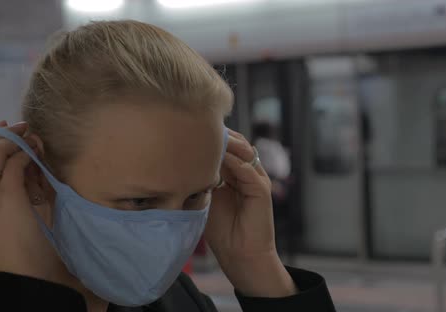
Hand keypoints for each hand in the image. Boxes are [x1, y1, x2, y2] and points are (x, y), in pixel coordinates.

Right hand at [0, 121, 73, 286]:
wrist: (16, 272)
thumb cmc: (7, 246)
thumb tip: (12, 156)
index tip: (4, 128)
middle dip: (2, 134)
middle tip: (23, 128)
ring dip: (17, 141)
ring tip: (33, 140)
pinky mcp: (6, 196)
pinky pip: (15, 163)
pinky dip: (27, 154)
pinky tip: (36, 155)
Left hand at [205, 129, 296, 297]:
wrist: (241, 255)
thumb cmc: (222, 230)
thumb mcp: (207, 197)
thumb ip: (202, 178)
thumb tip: (184, 159)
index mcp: (236, 173)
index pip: (227, 147)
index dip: (212, 138)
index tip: (190, 130)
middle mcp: (249, 173)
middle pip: (237, 143)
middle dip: (220, 135)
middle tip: (197, 127)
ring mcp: (257, 179)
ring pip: (244, 151)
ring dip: (227, 143)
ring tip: (208, 137)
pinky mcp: (262, 190)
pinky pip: (248, 169)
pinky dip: (234, 161)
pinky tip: (217, 157)